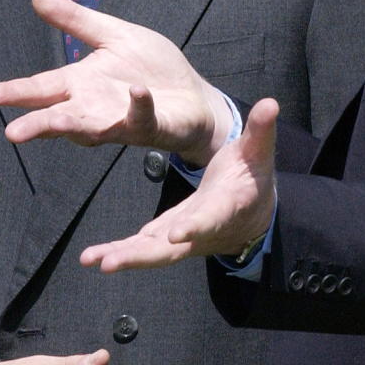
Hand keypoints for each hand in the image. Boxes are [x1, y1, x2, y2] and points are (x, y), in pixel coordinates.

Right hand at [0, 0, 232, 164]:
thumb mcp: (113, 35)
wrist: (191, 95)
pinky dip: (138, 106)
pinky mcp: (149, 124)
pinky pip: (141, 117)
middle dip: (37, 123)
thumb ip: (76, 20)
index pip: (44, 87)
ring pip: (91, 128)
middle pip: (60, 116)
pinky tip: (135, 93)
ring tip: (53, 125)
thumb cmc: (149, 70)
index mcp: (82, 83)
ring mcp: (120, 119)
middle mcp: (94, 107)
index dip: (18, 91)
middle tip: (11, 132)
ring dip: (74, 126)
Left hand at [81, 98, 278, 272]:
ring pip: (153, 252)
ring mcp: (185, 239)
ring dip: (123, 256)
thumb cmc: (253, 176)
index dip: (194, 227)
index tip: (174, 234)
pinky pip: (144, 248)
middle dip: (142, 255)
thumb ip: (261, 130)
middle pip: (172, 249)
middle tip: (112, 262)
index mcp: (227, 206)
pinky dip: (120, 253)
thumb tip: (271, 103)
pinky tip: (93, 257)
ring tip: (92, 260)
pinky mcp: (169, 239)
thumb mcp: (259, 151)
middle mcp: (203, 230)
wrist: (253, 211)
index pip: (211, 218)